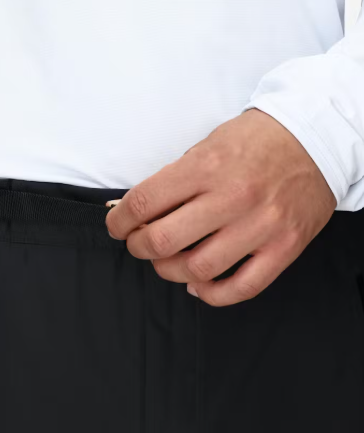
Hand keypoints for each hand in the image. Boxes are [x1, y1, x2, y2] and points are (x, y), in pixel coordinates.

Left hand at [105, 108, 335, 305]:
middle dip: (139, 247)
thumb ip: (175, 179)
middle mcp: (232, 198)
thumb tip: (138, 210)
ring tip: (167, 262)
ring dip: (170, 272)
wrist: (315, 138)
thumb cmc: (255, 141)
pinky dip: (212, 294)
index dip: (120, 221)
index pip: (144, 203)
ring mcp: (260, 225)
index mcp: (207, 167)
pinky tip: (199, 285)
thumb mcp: (207, 145)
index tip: (117, 225)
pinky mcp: (283, 247)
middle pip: (164, 241)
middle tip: (138, 244)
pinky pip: (242, 287)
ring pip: (199, 269)